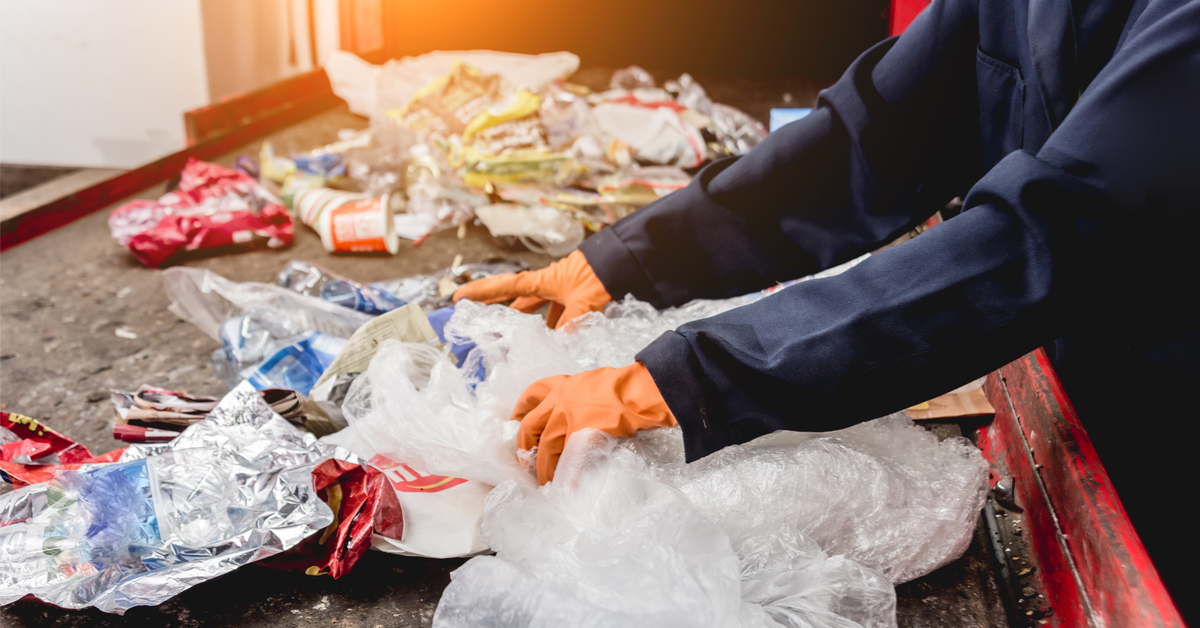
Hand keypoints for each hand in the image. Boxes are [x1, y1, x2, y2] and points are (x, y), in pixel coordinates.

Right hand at [453, 250, 611, 328]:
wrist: (625, 261)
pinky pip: (558, 314)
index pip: (506, 287)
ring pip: (537, 308)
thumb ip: (569, 326)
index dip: (482, 292)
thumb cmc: (601, 275)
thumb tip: (558, 347)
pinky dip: (554, 328)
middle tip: (475, 317)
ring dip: (526, 322)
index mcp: (543, 280)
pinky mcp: (575, 296)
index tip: (459, 297)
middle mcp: (548, 284)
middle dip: (496, 307)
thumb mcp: (584, 303)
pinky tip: (553, 342)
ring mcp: (561, 290)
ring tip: (511, 340)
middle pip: (515, 297)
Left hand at [511, 362, 676, 483]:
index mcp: (564, 384)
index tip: (516, 420)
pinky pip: (568, 458)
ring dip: (543, 465)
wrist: (641, 391)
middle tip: (526, 460)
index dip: (521, 409)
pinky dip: (565, 474)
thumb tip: (580, 410)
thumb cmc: (626, 386)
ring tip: (544, 479)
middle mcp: (561, 399)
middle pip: (531, 425)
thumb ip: (581, 395)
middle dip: (525, 445)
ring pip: (546, 445)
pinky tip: (564, 486)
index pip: (533, 393)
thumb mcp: (595, 383)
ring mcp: (569, 417)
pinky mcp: (582, 435)